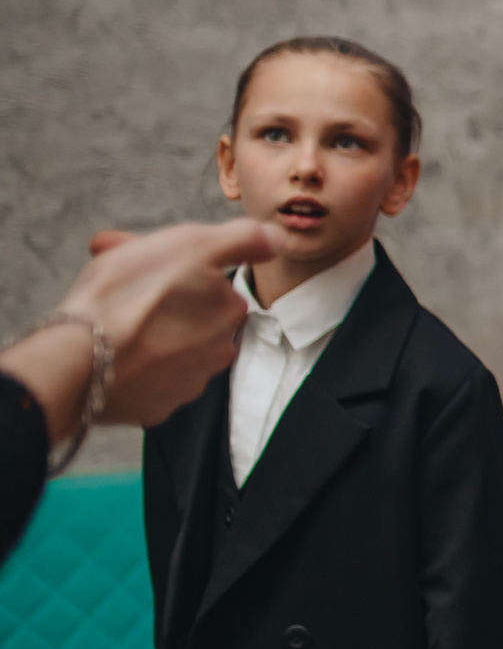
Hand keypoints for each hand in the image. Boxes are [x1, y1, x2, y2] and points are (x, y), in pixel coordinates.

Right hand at [2, 220, 280, 438]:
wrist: (80, 359)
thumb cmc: (129, 295)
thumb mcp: (191, 245)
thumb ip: (242, 240)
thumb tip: (275, 241)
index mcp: (229, 311)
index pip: (210, 284)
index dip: (176, 270)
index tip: (147, 267)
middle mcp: (218, 351)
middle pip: (191, 317)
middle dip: (162, 302)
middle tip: (122, 291)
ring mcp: (187, 384)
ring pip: (170, 348)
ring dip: (147, 333)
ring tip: (112, 323)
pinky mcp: (156, 408)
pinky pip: (147, 379)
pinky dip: (132, 364)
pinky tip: (110, 353)